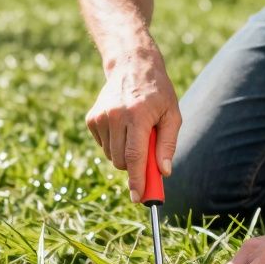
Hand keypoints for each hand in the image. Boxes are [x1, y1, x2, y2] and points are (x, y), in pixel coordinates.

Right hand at [85, 48, 180, 201]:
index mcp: (137, 115)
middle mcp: (115, 116)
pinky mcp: (92, 119)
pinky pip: (104, 146)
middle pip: (122, 161)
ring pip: (111, 156)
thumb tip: (164, 171)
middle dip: (134, 167)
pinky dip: (114, 144)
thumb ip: (168, 144)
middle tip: (147, 156)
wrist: (132, 65)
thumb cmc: (158, 93)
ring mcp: (100, 117)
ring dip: (124, 155)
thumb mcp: (172, 115)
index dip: (137, 180)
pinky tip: (123, 127)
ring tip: (136, 133)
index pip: (135, 156)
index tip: (139, 197)